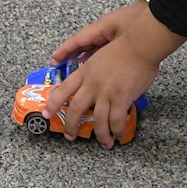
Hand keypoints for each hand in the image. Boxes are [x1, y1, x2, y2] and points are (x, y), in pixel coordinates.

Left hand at [42, 1, 181, 147]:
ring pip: (98, 120)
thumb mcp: (101, 54)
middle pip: (76, 109)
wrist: (140, 44)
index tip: (46, 113)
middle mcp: (92, 83)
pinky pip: (116, 120)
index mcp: (86, 71)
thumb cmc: (125, 45)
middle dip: (71, 126)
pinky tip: (118, 136)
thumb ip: (96, 69)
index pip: (64, 90)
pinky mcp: (121, 98)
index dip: (53, 103)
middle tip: (70, 136)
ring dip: (100, 135)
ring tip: (104, 143)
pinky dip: (117, 130)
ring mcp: (106, 92)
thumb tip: (97, 82)